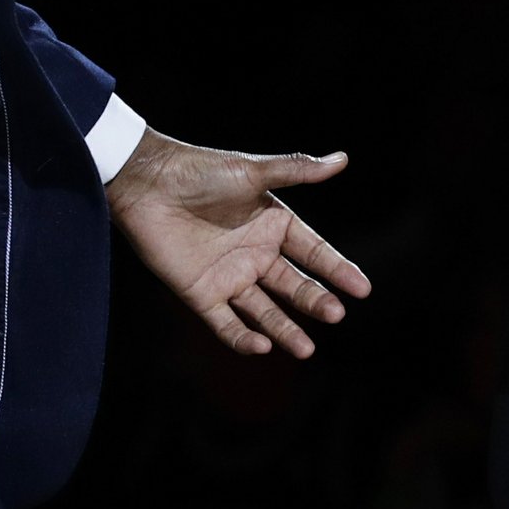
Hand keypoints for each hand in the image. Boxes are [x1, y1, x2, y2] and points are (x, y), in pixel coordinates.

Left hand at [107, 129, 370, 355]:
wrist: (145, 183)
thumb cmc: (200, 171)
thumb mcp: (253, 172)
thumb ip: (297, 171)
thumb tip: (342, 159)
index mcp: (274, 225)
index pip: (315, 253)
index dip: (338, 270)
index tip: (362, 288)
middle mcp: (256, 254)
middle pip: (294, 285)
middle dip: (316, 301)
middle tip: (337, 315)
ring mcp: (229, 277)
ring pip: (265, 311)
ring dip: (286, 330)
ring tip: (307, 350)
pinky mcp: (200, 294)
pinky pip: (225, 323)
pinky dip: (242, 338)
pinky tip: (262, 347)